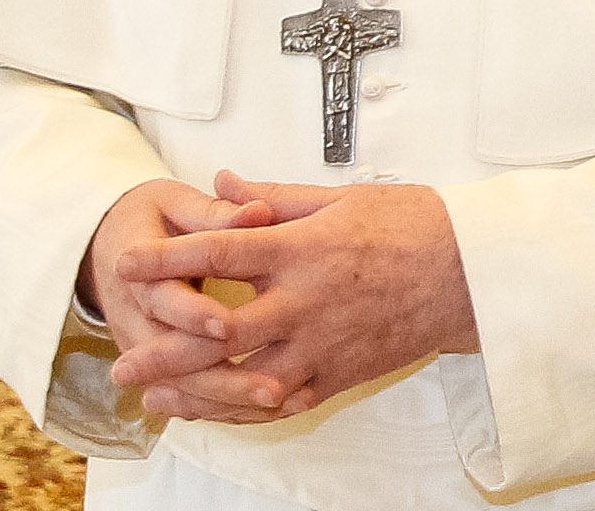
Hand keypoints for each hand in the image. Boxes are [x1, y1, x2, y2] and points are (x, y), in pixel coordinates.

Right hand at [83, 179, 291, 422]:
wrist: (107, 246)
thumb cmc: (150, 219)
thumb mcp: (173, 203)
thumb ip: (213, 214)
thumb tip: (258, 212)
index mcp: (137, 271)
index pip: (162, 300)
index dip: (193, 314)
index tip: (226, 325)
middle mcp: (136, 318)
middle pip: (175, 360)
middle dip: (222, 377)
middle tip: (270, 388)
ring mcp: (145, 348)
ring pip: (184, 386)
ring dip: (229, 399)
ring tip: (280, 402)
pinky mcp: (157, 366)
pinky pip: (189, 394)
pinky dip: (224, 405)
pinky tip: (268, 408)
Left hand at [111, 171, 478, 415]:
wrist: (472, 274)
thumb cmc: (414, 226)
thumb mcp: (341, 196)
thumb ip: (273, 197)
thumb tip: (221, 182)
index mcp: (304, 249)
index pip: (220, 252)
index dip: (168, 259)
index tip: (126, 263)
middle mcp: (306, 302)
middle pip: (219, 333)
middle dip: (163, 349)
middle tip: (122, 361)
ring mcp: (322, 345)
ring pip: (244, 379)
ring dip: (194, 391)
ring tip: (154, 397)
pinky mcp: (339, 374)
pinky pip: (282, 403)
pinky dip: (241, 411)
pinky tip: (211, 412)